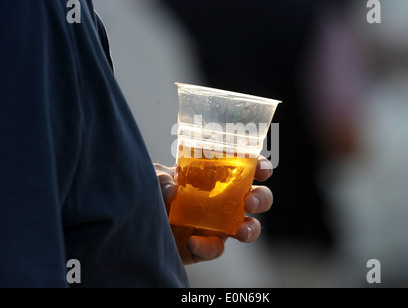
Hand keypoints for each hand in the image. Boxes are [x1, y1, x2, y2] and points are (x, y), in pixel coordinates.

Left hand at [154, 157, 272, 264]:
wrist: (138, 226)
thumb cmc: (149, 193)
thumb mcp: (151, 178)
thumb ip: (160, 178)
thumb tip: (172, 189)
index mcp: (215, 175)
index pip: (244, 167)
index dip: (259, 167)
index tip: (262, 170)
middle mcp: (222, 199)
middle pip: (256, 196)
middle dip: (261, 198)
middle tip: (250, 202)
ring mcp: (217, 224)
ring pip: (248, 226)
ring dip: (251, 229)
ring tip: (241, 232)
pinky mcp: (206, 246)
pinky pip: (216, 248)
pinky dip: (208, 247)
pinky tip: (192, 242)